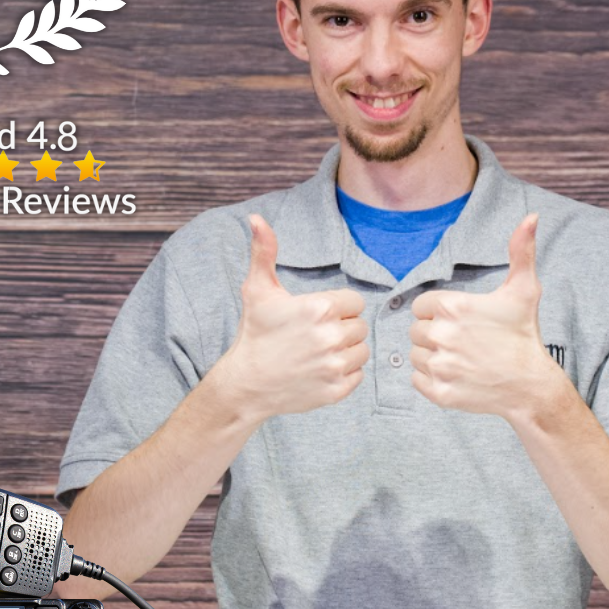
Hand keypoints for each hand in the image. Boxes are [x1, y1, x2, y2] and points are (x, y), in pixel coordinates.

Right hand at [213, 214, 369, 421]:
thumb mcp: (258, 289)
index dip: (337, 307)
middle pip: (360, 325)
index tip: (317, 315)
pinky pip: (358, 374)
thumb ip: (264, 251)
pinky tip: (320, 369)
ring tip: (319, 351)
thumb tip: (256, 218)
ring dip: (346, 350)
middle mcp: (331, 337)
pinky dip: (344, 373)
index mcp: (320, 308)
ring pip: (362, 350)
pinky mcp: (337, 390)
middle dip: (342, 328)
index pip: (354, 301)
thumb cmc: (255, 333)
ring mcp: (335, 366)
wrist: (246, 383)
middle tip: (315, 335)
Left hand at [409, 212, 560, 417]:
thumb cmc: (523, 334)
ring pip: (415, 355)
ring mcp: (440, 366)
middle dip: (434, 334)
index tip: (459, 321)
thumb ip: (520, 251)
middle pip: (416, 330)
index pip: (420, 306)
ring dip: (431, 356)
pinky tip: (454, 374)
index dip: (437, 313)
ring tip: (459, 358)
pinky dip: (430, 379)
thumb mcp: (524, 290)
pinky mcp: (439, 392)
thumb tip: (531, 216)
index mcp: (453, 307)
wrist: (531, 385)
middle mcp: (442, 335)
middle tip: (461, 341)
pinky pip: (416, 379)